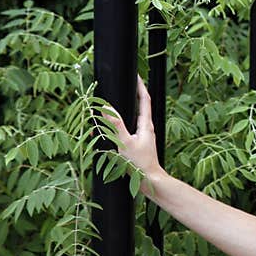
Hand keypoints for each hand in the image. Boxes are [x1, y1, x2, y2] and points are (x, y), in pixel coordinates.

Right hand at [104, 74, 166, 194]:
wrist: (149, 181)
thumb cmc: (139, 163)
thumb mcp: (124, 142)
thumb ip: (115, 125)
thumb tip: (105, 108)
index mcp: (146, 124)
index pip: (144, 99)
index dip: (140, 86)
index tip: (136, 75)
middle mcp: (146, 127)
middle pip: (140, 106)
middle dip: (133, 94)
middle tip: (125, 84)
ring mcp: (143, 135)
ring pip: (133, 117)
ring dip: (124, 110)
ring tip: (113, 104)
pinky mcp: (139, 143)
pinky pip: (128, 129)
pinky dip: (120, 125)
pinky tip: (109, 129)